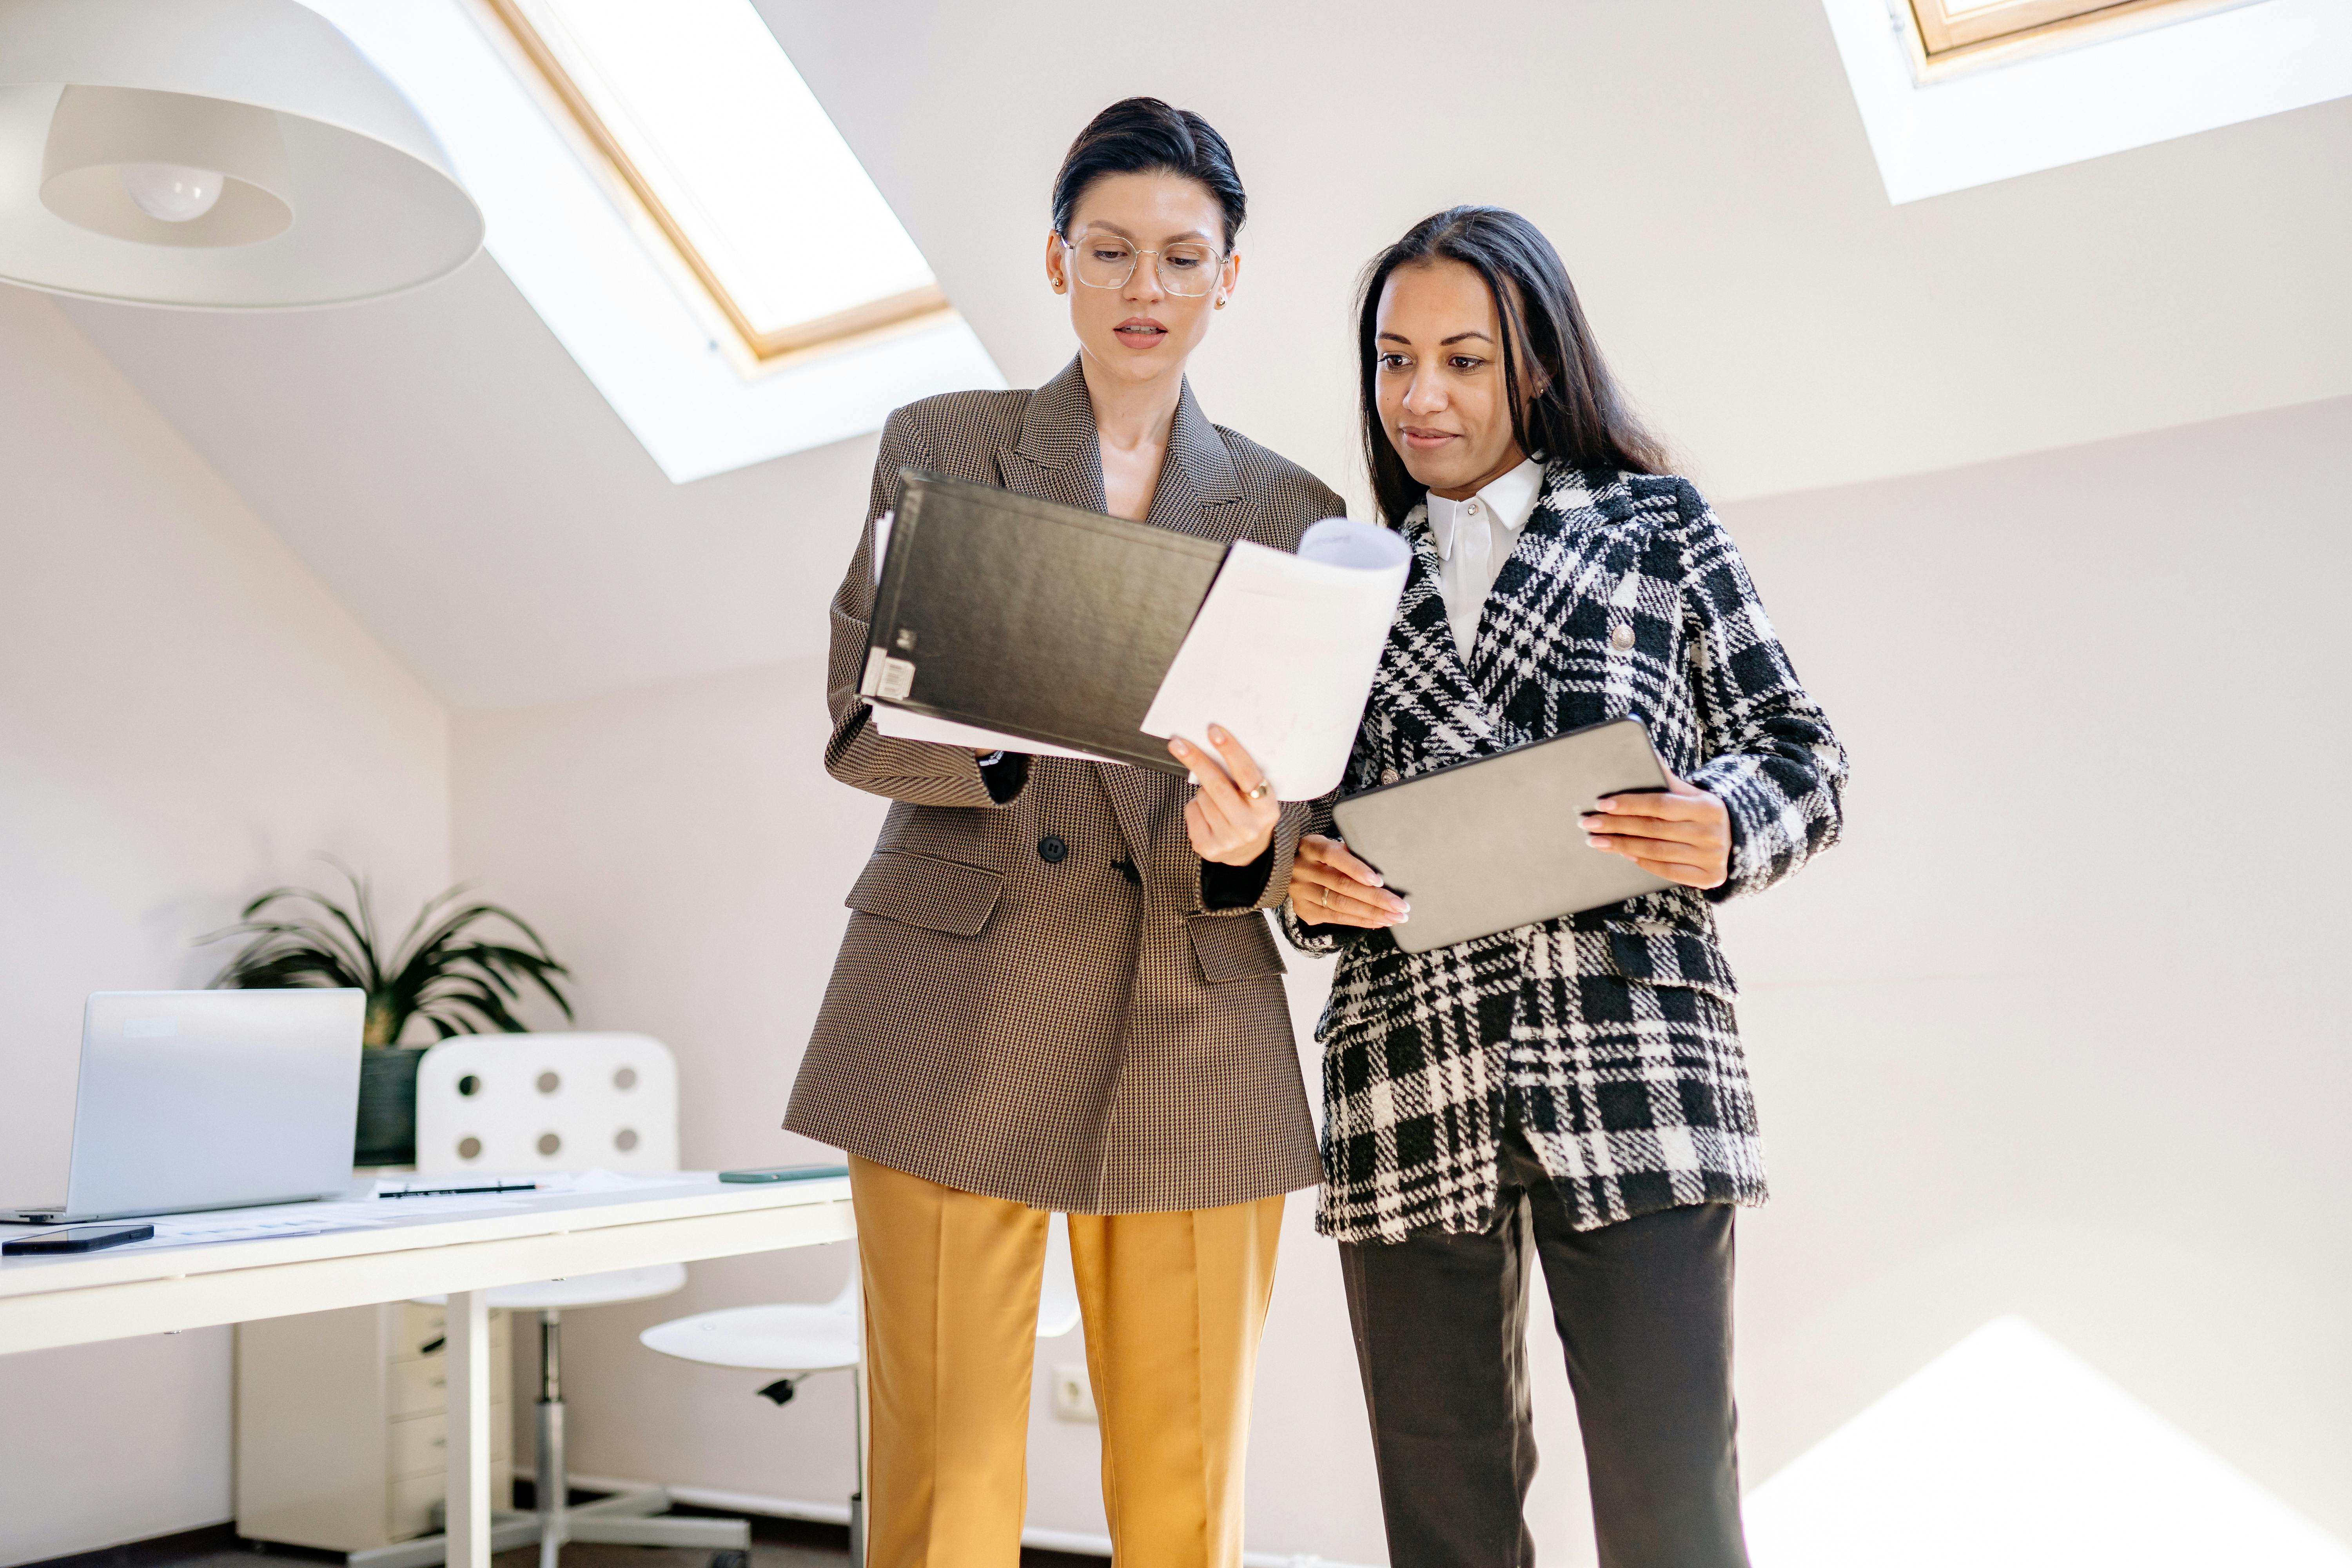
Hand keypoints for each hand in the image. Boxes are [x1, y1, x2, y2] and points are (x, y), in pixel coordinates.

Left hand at [1170, 725, 1279, 865]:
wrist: (1248, 852)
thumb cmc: (1249, 812)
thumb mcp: (1256, 796)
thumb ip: (1242, 776)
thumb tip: (1213, 742)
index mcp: (1267, 809)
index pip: (1248, 775)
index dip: (1231, 751)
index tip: (1214, 732)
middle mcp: (1249, 826)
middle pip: (1218, 786)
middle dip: (1197, 760)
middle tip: (1178, 743)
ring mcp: (1229, 840)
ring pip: (1202, 798)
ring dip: (1202, 790)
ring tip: (1215, 799)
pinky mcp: (1209, 848)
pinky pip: (1192, 811)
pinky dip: (1195, 806)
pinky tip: (1207, 813)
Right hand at [1291, 834, 1408, 928]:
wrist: (1289, 868)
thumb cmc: (1322, 855)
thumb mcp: (1332, 846)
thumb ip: (1350, 854)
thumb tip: (1383, 867)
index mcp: (1311, 847)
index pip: (1334, 856)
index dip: (1357, 869)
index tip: (1379, 881)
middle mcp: (1302, 869)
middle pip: (1341, 885)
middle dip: (1375, 898)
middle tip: (1400, 907)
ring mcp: (1300, 891)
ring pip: (1339, 905)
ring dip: (1371, 913)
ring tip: (1395, 918)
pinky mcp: (1303, 909)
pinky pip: (1334, 918)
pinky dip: (1359, 921)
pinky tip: (1378, 922)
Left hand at [1581, 773, 1730, 888]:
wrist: (1738, 839)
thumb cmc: (1702, 812)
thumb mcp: (1692, 793)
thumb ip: (1667, 778)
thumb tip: (1643, 751)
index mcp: (1708, 806)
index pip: (1660, 804)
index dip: (1629, 804)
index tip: (1602, 803)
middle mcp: (1711, 833)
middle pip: (1653, 829)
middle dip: (1616, 826)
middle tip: (1588, 823)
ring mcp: (1711, 857)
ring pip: (1656, 851)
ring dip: (1621, 846)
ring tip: (1597, 840)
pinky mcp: (1710, 878)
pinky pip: (1667, 871)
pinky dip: (1642, 862)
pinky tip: (1623, 854)